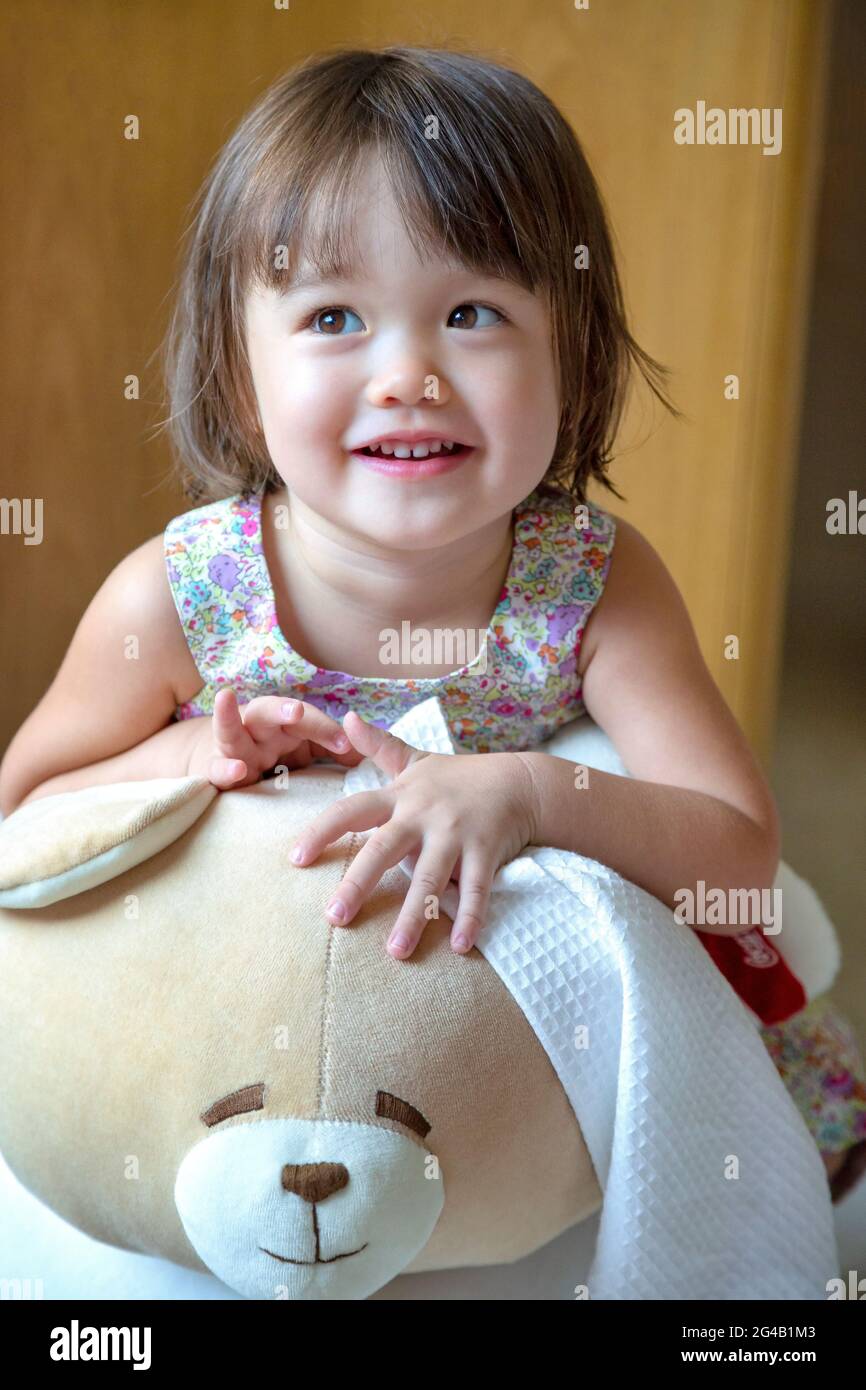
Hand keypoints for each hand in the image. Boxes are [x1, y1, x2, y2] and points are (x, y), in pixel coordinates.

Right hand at [186, 689, 364, 789]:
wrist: (232, 772)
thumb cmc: (278, 758)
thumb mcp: (307, 752)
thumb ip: (334, 750)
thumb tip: (368, 753)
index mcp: (283, 725)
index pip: (305, 718)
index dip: (324, 729)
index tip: (346, 744)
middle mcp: (257, 731)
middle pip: (266, 711)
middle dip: (280, 709)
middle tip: (296, 711)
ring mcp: (235, 750)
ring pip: (230, 730)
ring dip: (227, 716)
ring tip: (225, 696)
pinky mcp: (217, 773)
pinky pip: (216, 770)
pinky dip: (224, 769)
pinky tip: (237, 769)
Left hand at [289, 710, 538, 958]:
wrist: (519, 782)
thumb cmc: (458, 777)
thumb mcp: (415, 759)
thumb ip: (379, 744)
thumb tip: (347, 717)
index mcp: (400, 796)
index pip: (352, 811)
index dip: (321, 831)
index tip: (295, 858)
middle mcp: (423, 815)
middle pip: (384, 849)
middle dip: (359, 883)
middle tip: (334, 918)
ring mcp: (456, 834)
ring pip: (430, 878)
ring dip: (414, 916)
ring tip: (396, 951)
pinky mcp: (486, 851)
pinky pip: (476, 890)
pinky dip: (469, 918)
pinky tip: (459, 946)